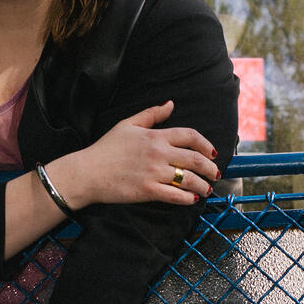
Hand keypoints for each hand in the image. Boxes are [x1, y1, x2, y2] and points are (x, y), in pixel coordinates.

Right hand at [54, 100, 219, 208]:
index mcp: (156, 136)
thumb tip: (171, 104)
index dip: (206, 145)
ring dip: (203, 185)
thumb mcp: (127, 124)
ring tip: (206, 189)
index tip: (213, 153)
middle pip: (195, 159)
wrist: (87, 172)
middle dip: (210, 168)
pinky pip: (175, 195)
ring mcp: (154, 173)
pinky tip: (192, 199)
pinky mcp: (148, 191)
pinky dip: (187, 198)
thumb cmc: (105, 148)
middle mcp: (158, 153)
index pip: (190, 136)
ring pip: (189, 179)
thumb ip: (151, 114)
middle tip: (215, 173)